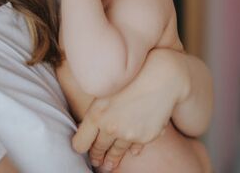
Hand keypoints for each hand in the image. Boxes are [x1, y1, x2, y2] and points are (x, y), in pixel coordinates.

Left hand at [72, 49, 189, 169]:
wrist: (159, 77)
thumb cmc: (130, 77)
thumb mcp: (106, 91)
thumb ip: (97, 111)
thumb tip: (89, 127)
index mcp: (96, 114)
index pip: (80, 143)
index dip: (80, 146)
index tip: (82, 147)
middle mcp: (110, 127)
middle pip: (98, 149)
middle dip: (96, 155)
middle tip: (96, 160)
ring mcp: (128, 134)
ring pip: (116, 152)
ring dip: (112, 159)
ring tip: (109, 164)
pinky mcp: (144, 137)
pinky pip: (134, 149)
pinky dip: (132, 149)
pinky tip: (130, 152)